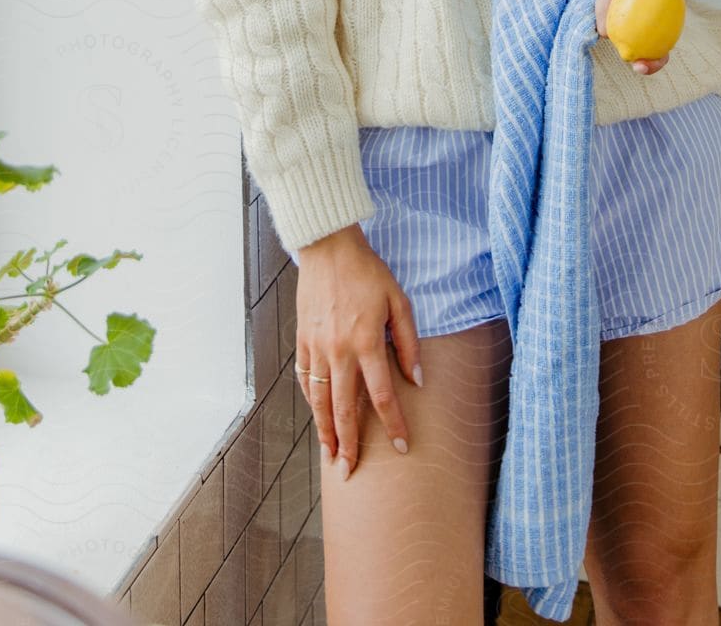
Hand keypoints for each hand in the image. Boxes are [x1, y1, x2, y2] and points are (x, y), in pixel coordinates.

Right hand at [295, 223, 421, 480]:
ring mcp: (317, 347)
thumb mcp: (399, 300)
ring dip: (324, 430)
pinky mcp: (303, 340)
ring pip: (319, 399)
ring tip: (330, 456)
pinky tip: (317, 415)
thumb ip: (409, 342)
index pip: (381, 394)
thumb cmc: (368, 272)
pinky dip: (310, 401)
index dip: (392, 423)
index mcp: (366, 341)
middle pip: (343, 408)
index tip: (400, 446)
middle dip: (348, 444)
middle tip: (350, 472)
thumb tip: (417, 379)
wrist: (328, 248)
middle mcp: (339, 350)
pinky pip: (304, 378)